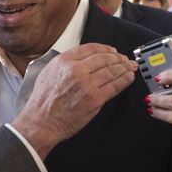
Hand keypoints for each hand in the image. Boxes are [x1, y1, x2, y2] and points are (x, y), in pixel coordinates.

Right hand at [11, 43, 136, 158]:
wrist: (41, 122)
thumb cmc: (43, 101)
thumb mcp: (49, 72)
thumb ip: (65, 63)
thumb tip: (83, 59)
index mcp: (64, 61)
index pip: (90, 48)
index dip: (105, 48)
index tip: (112, 51)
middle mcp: (76, 70)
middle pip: (104, 58)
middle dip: (118, 58)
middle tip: (124, 59)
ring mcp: (87, 84)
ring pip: (111, 71)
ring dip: (124, 68)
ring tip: (130, 67)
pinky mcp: (95, 99)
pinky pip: (114, 86)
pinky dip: (124, 80)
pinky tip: (128, 78)